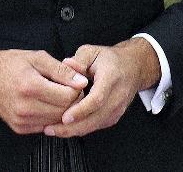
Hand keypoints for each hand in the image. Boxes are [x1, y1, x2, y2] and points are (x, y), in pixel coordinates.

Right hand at [0, 49, 88, 134]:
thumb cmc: (11, 64)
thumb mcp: (37, 58)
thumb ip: (62, 70)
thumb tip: (82, 82)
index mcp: (30, 86)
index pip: (68, 97)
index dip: (76, 89)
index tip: (73, 82)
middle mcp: (25, 107)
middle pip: (64, 111)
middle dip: (71, 100)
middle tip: (66, 88)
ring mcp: (21, 120)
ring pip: (56, 121)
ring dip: (61, 110)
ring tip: (54, 95)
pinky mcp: (19, 127)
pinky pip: (45, 127)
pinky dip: (49, 117)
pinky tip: (44, 104)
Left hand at [45, 39, 160, 137]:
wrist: (132, 68)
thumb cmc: (110, 60)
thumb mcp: (92, 52)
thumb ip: (78, 59)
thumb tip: (66, 65)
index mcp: (111, 78)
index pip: (97, 99)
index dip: (81, 110)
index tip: (65, 117)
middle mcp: (117, 97)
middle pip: (95, 118)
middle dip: (72, 127)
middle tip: (50, 129)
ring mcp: (117, 109)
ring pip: (95, 126)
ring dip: (73, 131)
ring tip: (52, 130)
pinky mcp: (113, 117)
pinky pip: (96, 126)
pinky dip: (80, 129)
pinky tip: (64, 128)